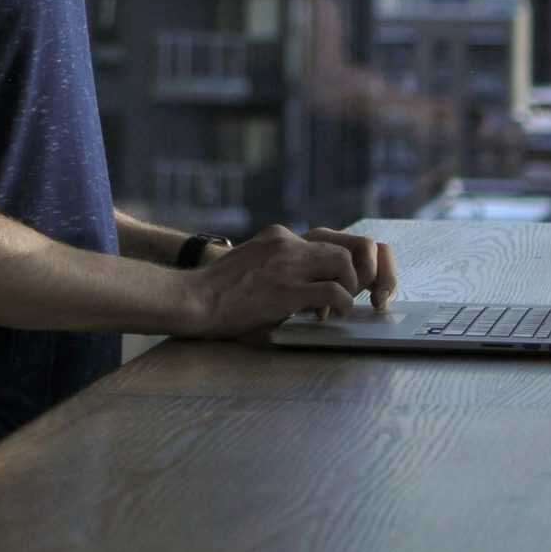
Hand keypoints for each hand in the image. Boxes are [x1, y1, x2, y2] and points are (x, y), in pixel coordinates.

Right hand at [177, 224, 394, 338]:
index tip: (345, 279)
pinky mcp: (288, 290)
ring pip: (344, 264)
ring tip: (342, 304)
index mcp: (277, 236)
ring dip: (350, 286)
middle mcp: (286, 243)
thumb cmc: (218, 291)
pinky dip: (342, 304)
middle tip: (353, 293)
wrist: (194, 299)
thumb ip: (276, 263)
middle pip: (343, 247)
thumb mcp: (250, 262)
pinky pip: (334, 292)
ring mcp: (287, 265)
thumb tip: (305, 282)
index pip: (327, 238)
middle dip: (356, 272)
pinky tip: (334, 315)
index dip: (342, 261)